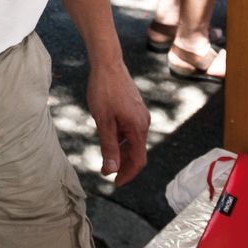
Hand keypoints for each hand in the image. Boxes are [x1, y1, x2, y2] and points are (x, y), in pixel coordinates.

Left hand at [88, 62, 148, 186]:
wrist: (108, 64)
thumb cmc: (104, 91)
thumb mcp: (103, 121)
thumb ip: (109, 146)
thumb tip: (112, 170)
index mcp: (138, 128)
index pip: (138, 160)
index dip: (128, 174)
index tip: (115, 183)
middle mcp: (143, 122)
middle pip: (137, 152)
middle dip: (123, 165)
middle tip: (106, 173)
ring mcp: (140, 115)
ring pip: (133, 141)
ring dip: (121, 152)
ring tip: (106, 158)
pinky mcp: (135, 109)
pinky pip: (131, 130)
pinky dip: (122, 140)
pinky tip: (109, 139)